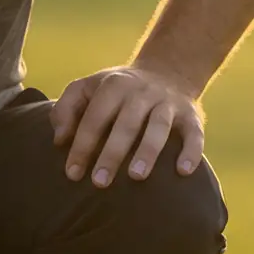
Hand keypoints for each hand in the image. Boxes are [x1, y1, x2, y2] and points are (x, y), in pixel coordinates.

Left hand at [51, 65, 205, 187]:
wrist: (167, 71)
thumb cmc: (117, 92)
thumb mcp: (89, 88)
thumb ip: (66, 109)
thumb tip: (59, 140)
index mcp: (113, 85)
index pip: (95, 116)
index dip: (82, 144)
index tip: (73, 174)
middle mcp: (142, 92)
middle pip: (126, 123)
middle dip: (112, 153)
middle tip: (99, 183)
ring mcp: (168, 103)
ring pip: (159, 127)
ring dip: (148, 151)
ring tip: (136, 176)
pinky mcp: (191, 116)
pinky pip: (194, 134)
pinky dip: (191, 151)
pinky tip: (183, 172)